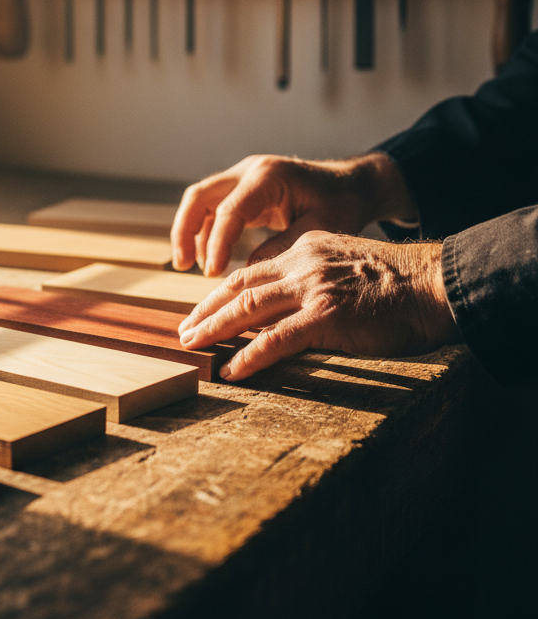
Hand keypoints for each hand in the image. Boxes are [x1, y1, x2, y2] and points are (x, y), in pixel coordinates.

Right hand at [170, 152, 417, 276]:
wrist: (351, 184)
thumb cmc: (341, 203)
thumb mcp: (320, 228)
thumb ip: (285, 248)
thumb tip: (249, 273)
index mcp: (268, 176)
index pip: (229, 209)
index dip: (217, 243)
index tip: (213, 274)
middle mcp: (249, 171)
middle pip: (199, 196)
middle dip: (185, 231)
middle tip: (182, 266)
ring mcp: (243, 178)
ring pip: (200, 201)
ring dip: (190, 232)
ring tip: (189, 267)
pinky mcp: (243, 190)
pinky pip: (213, 210)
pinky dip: (206, 233)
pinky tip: (210, 261)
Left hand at [178, 231, 458, 380]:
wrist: (435, 284)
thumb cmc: (398, 283)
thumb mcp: (345, 263)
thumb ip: (313, 276)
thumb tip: (287, 305)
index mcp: (305, 249)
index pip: (251, 271)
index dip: (221, 292)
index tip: (201, 310)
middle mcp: (302, 264)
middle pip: (239, 287)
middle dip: (206, 310)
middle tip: (184, 331)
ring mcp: (312, 289)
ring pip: (248, 308)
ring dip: (215, 329)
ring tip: (193, 346)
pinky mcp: (327, 317)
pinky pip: (277, 339)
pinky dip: (250, 356)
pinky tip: (232, 369)